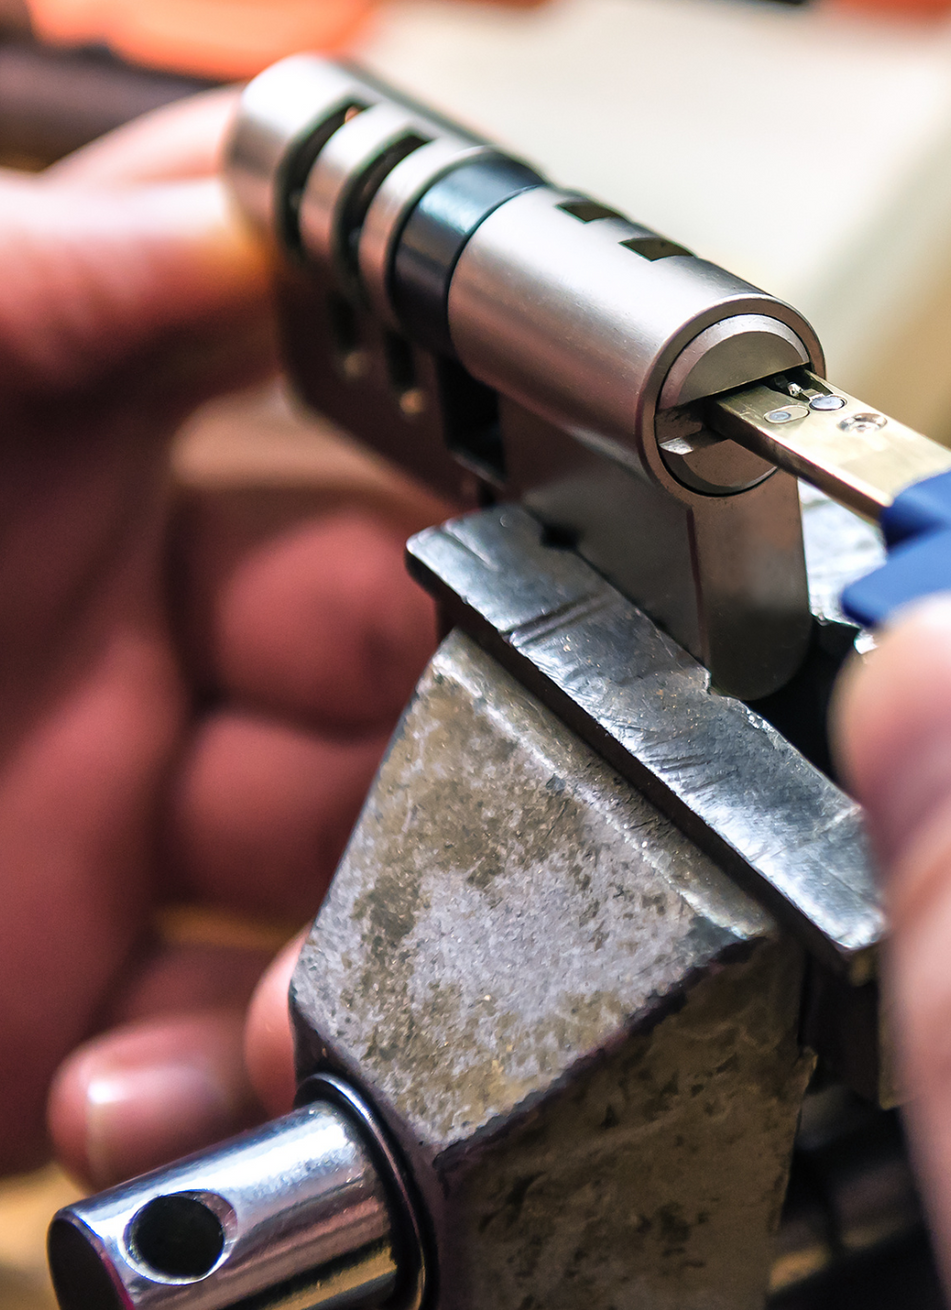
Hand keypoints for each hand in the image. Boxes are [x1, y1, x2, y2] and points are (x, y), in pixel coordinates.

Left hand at [0, 95, 436, 1186]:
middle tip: (479, 776)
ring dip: (384, 935)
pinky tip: (133, 1089)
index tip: (539, 501)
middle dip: (472, 724)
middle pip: (411, 657)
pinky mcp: (64, 1012)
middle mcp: (117, 632)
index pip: (345, 406)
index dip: (466, 448)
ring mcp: (101, 825)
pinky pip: (235, 1050)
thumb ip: (17, 276)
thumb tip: (242, 221)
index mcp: (76, 456)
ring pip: (364, 864)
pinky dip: (233, 1087)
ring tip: (314, 986)